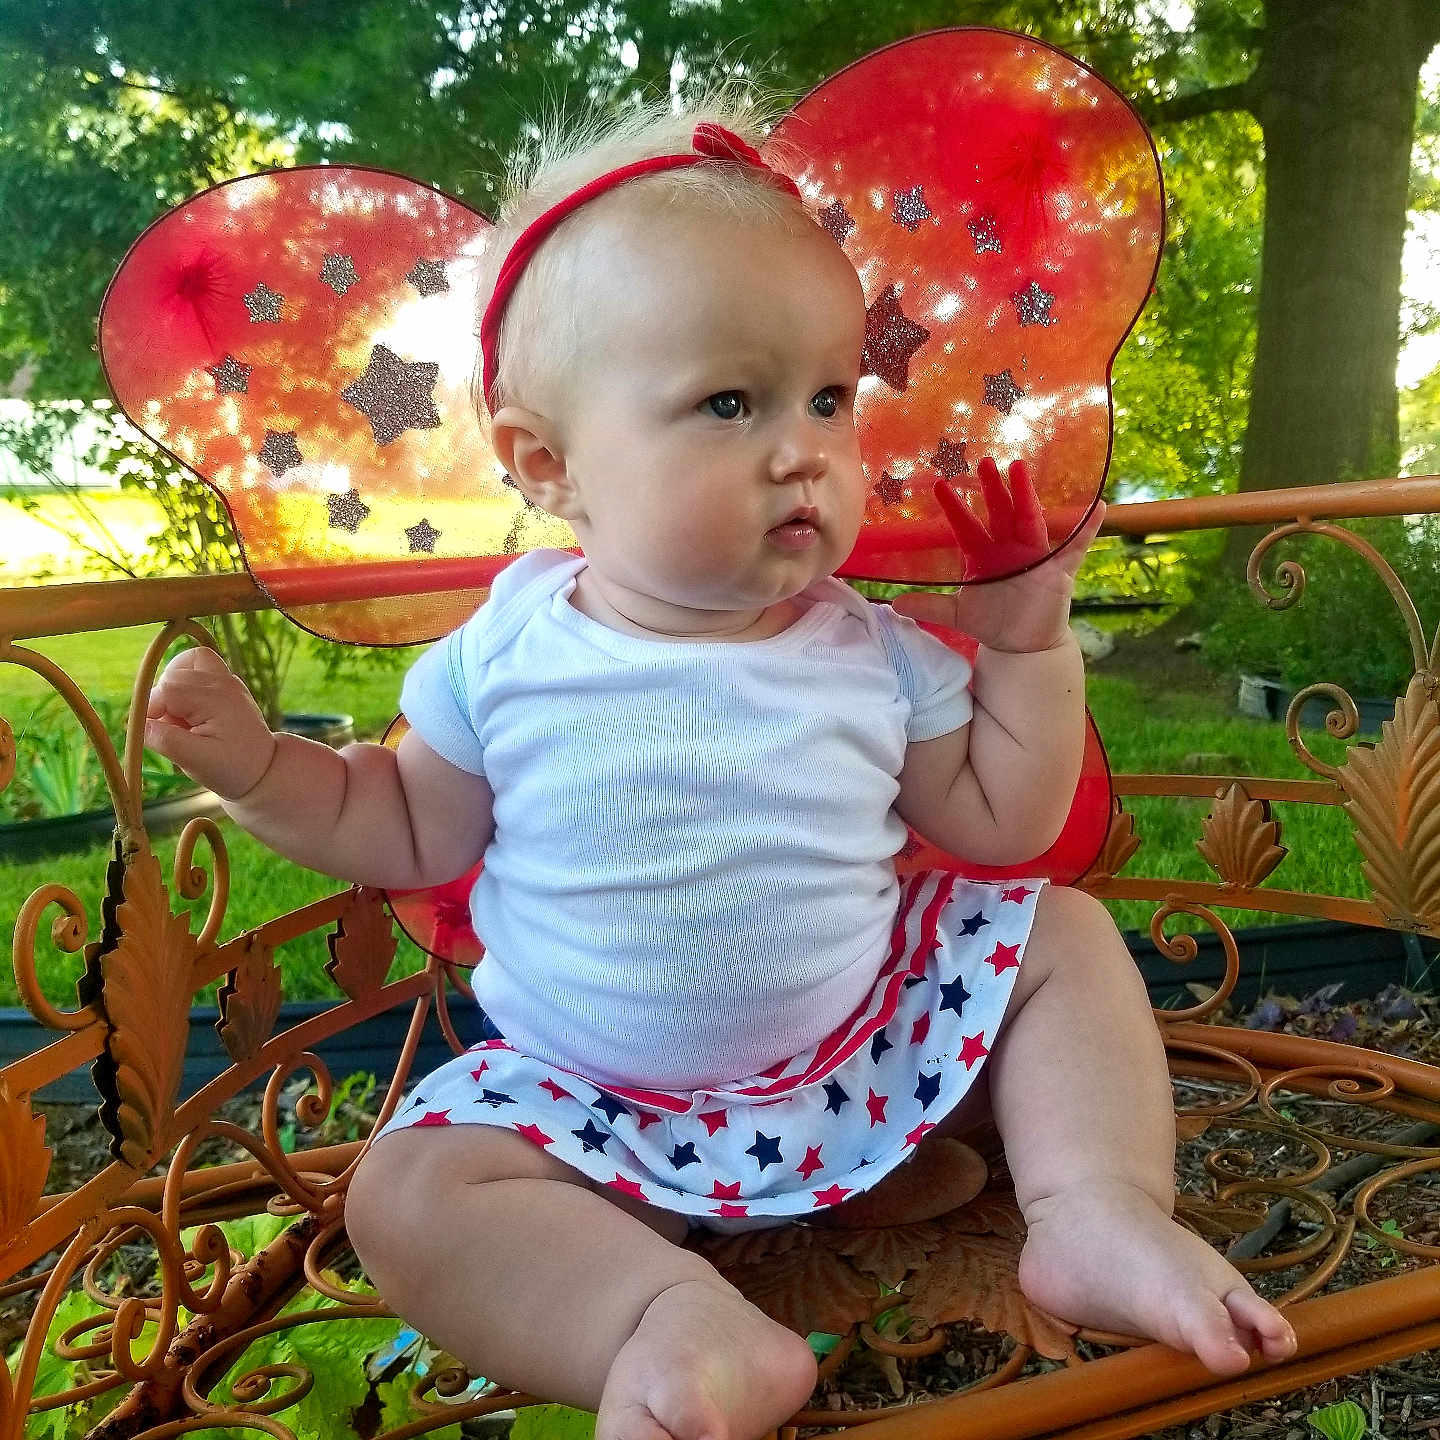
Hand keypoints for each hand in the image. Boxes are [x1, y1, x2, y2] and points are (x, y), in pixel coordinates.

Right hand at [145, 647, 277, 799]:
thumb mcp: (196, 761)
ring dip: (174, 688)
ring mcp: (226, 679)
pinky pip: (196, 668)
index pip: (166, 689)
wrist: (263, 768)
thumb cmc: (231, 768)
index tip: (151, 732)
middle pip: (172, 675)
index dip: (149, 709)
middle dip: (163, 702)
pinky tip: (191, 711)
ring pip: (185, 663)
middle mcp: (223, 682)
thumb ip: (166, 741)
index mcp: (216, 699)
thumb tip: (138, 723)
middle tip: (177, 731)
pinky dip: (186, 684)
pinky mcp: (224, 682)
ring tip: (183, 717)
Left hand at [891, 457, 1104, 653]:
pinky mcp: (1058, 570)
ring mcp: (1034, 556)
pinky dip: (1088, 528)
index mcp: (983, 555)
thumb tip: (895, 605)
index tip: (939, 486)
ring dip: (1026, 495)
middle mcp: (1008, 549)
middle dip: (992, 489)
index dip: (954, 508)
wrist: (1021, 645)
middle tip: (984, 463)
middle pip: (999, 513)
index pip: (966, 526)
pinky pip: (1076, 547)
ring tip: (1020, 470)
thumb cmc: (992, 623)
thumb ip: (930, 607)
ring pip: (1030, 519)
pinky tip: (1098, 507)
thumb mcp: (957, 615)